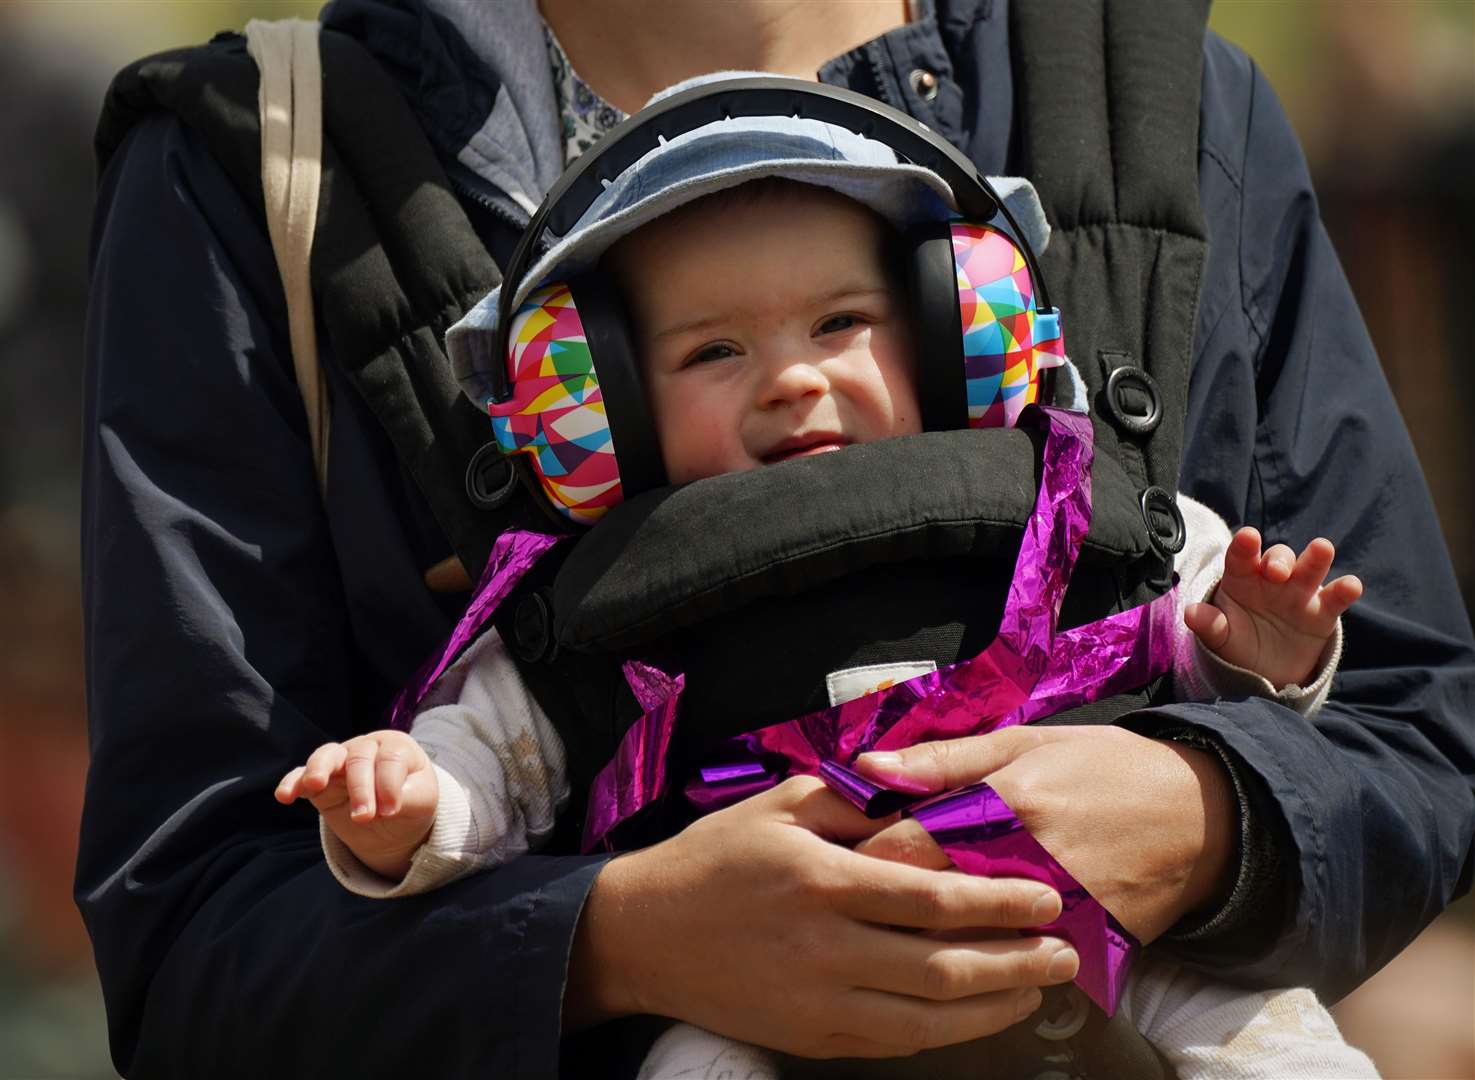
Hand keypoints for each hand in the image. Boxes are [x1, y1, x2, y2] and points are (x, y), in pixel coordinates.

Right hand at [275, 730, 438, 880]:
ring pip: (327, 756)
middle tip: (364, 818)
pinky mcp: (319, 782)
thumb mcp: (422, 801)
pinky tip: (284, 796)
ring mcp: (340, 762)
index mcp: (396, 746)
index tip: (392, 811)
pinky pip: (300, 777)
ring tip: (314, 784)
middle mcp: (366, 748)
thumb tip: (386, 805)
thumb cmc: (412, 801)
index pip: (390, 758)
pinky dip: (292, 783)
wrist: (394, 820)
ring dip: (320, 769)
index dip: (389, 784)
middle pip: (359, 758)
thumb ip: (409, 798)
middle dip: (361, 788)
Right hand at [566, 776, 1080, 1056]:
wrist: (643, 933)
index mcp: (824, 878)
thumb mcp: (781, 804)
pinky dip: (946, 1032)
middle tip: (1064, 952)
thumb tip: (925, 794)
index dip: (998, 901)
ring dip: (994, 1006)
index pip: (932, 896)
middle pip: (943, 965)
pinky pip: (894, 1042)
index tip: (1045, 898)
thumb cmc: (717, 858)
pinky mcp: (811, 1036)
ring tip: (1038, 988)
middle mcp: (826, 946)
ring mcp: (819, 1001)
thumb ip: (856, 801)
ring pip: (928, 1018)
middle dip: (1016, 961)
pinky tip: (978, 1015)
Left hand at [852, 726, 1234, 942]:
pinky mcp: (1081, 947)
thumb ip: (941, 761)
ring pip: (960, 947)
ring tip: (882, 934)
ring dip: (918, 942)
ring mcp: (1052, 913)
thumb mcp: (1023, 743)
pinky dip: (977, 965)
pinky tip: (953, 957)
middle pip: (920, 904)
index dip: (854, 857)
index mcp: (998, 805)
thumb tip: (866, 766)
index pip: (899, 846)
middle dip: (874, 908)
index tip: (828, 861)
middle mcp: (1021, 864)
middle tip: (842, 906)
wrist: (1200, 816)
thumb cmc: (1100, 768)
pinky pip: (1012, 968)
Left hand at [1185, 528, 1361, 688]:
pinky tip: (1351, 585)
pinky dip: (1344, 590)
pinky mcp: (1322, 612)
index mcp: (1242, 579)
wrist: (1264, 669)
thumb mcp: (1220, 636)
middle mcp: (1272, 579)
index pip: (1241, 558)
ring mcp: (1300, 592)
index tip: (1248, 537)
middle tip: (1276, 571)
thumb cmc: (1237, 642)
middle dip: (1279, 560)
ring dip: (1316, 558)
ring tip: (1322, 549)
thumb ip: (1209, 624)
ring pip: (1310, 568)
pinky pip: (1335, 598)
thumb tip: (1189, 613)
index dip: (1245, 547)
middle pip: (1278, 558)